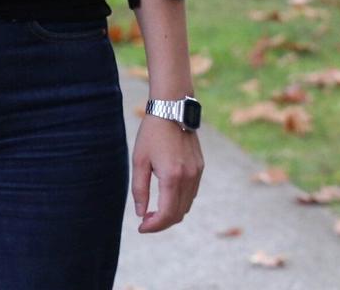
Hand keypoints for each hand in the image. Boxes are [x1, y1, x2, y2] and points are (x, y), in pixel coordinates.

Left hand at [132, 114, 204, 232]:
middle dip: (161, 222)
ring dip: (171, 213)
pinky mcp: (200, 168)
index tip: (141, 228)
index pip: (166, 214)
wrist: (172, 110)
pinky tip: (166, 197)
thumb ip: (139, 189)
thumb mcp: (139, 160)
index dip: (154, 226)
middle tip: (144, 222)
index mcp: (172, 177)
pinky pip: (192, 193)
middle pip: (179, 214)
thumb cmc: (151, 134)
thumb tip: (140, 213)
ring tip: (153, 211)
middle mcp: (189, 178)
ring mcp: (197, 173)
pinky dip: (180, 201)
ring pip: (187, 205)